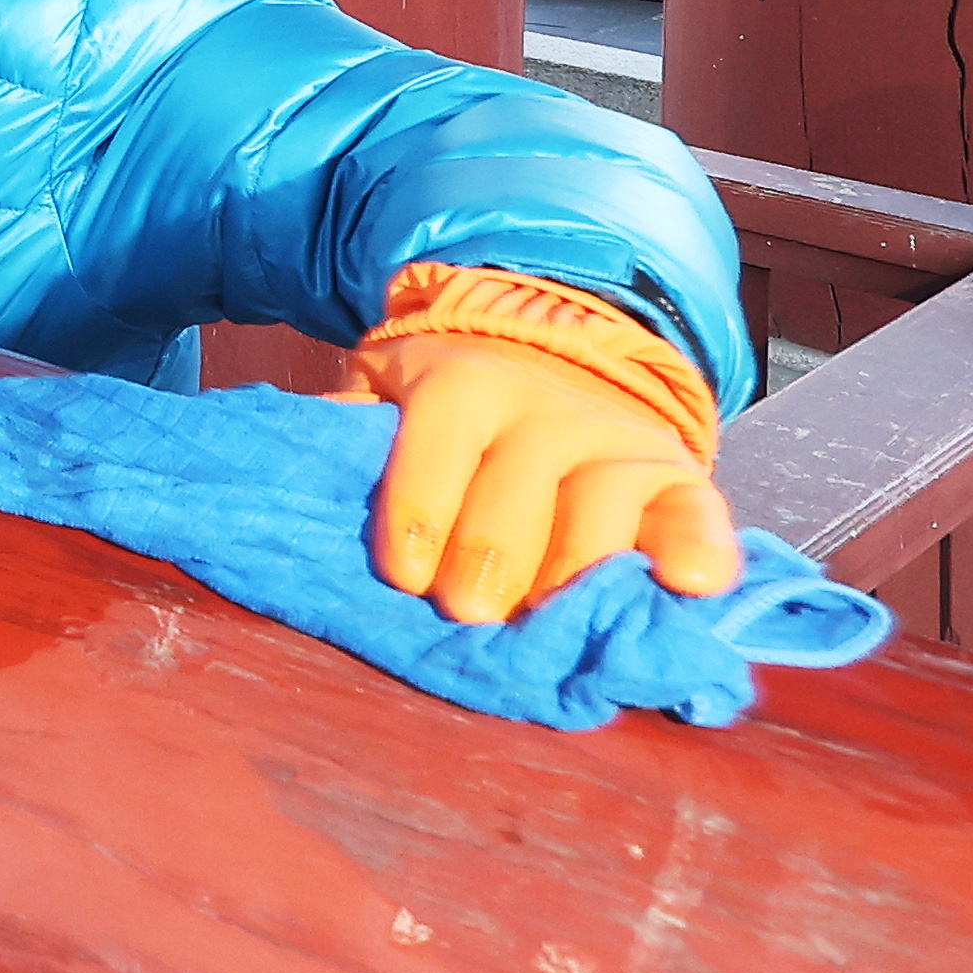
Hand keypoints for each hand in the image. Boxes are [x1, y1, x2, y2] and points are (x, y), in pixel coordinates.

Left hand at [344, 284, 738, 625]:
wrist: (556, 356)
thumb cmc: (446, 403)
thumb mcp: (386, 388)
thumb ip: (345, 426)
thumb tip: (272, 467)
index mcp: (465, 380)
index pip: (439, 438)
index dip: (418, 504)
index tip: (402, 574)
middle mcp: (548, 403)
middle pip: (521, 478)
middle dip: (491, 548)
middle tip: (469, 612)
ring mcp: (618, 437)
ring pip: (605, 497)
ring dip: (580, 563)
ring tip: (556, 617)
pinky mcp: (678, 474)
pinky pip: (696, 509)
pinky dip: (701, 547)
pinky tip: (693, 586)